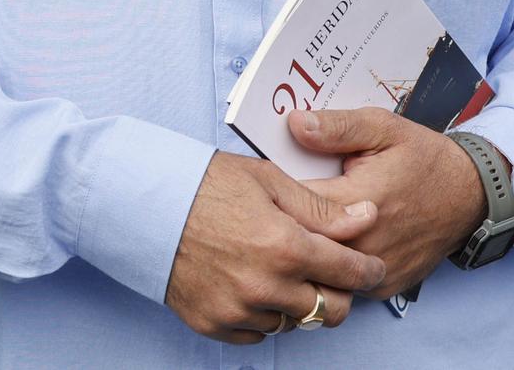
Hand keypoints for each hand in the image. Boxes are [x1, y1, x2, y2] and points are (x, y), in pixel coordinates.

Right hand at [164, 152, 386, 343]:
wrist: (142, 204)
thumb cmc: (203, 184)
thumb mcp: (267, 180)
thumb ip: (321, 208)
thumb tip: (367, 218)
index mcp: (287, 246)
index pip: (351, 272)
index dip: (368, 269)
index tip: (371, 267)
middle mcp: (267, 286)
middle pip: (331, 311)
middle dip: (338, 293)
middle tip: (327, 273)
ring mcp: (239, 310)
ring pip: (294, 323)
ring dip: (296, 303)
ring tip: (278, 272)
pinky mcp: (214, 324)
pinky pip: (257, 333)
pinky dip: (262, 314)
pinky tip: (251, 286)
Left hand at [290, 108, 488, 298]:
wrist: (471, 196)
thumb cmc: (424, 158)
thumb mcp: (383, 127)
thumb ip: (337, 127)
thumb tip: (295, 124)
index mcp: (361, 202)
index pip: (295, 205)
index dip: (275, 193)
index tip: (266, 183)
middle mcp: (368, 245)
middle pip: (303, 241)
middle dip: (285, 222)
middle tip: (275, 204)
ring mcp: (377, 272)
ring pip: (320, 266)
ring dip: (306, 247)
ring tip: (297, 222)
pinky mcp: (384, 287)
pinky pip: (342, 281)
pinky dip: (329, 263)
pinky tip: (326, 240)